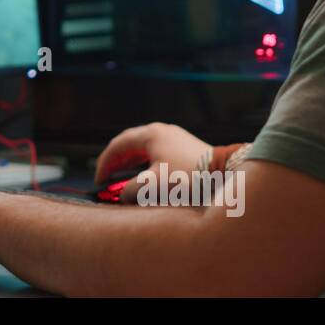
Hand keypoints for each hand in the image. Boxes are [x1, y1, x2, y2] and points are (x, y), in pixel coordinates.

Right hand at [94, 122, 211, 190]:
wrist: (225, 174)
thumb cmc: (189, 178)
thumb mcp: (153, 186)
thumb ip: (131, 190)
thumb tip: (123, 194)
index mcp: (150, 134)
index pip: (118, 145)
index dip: (105, 163)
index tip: (99, 179)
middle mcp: (161, 131)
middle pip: (129, 143)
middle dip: (115, 161)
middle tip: (106, 177)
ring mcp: (174, 136)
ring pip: (143, 147)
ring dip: (129, 162)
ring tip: (120, 176)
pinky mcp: (183, 146)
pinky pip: (156, 151)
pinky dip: (144, 162)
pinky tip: (144, 174)